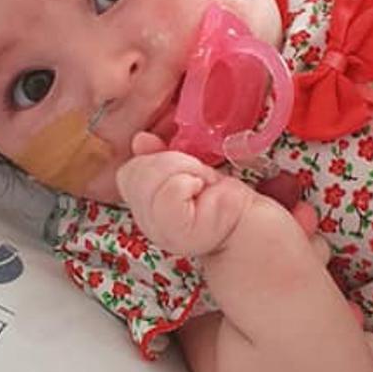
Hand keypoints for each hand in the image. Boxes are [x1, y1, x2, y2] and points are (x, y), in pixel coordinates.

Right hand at [115, 132, 257, 256]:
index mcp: (142, 203)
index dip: (153, 160)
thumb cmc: (216, 193)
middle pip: (136, 170)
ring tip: (200, 183)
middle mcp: (144, 221)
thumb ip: (157, 155)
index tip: (182, 167)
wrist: (245, 217)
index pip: (127, 173)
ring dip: (184, 169)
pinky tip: (203, 192)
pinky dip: (190, 181)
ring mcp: (157, 230)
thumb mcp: (184, 168)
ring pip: (152, 176)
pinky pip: (172, 188)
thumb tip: (140, 139)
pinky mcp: (175, 232)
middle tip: (196, 174)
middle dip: (171, 161)